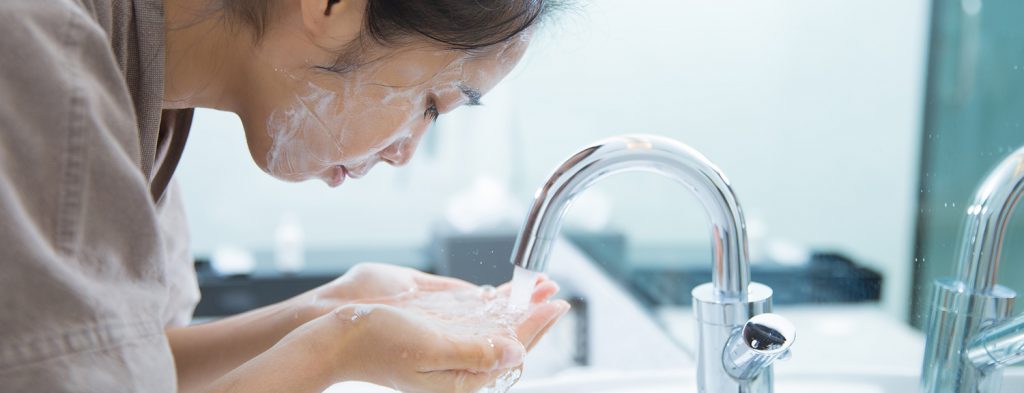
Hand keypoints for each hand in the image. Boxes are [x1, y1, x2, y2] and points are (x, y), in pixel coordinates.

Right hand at [281, 289, 569, 392]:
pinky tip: (502, 297)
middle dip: (534, 314)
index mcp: (461, 376)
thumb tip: (516, 352)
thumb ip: (476, 352)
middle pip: (509, 338)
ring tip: (538, 290)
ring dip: (518, 307)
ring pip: (494, 327)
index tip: (557, 303)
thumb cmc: (375, 345)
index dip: (538, 323)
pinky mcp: (435, 333)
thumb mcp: (430, 348)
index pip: (513, 348)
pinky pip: (473, 320)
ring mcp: (448, 347)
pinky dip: (492, 305)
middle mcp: (459, 364)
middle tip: (556, 293)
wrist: (335, 337)